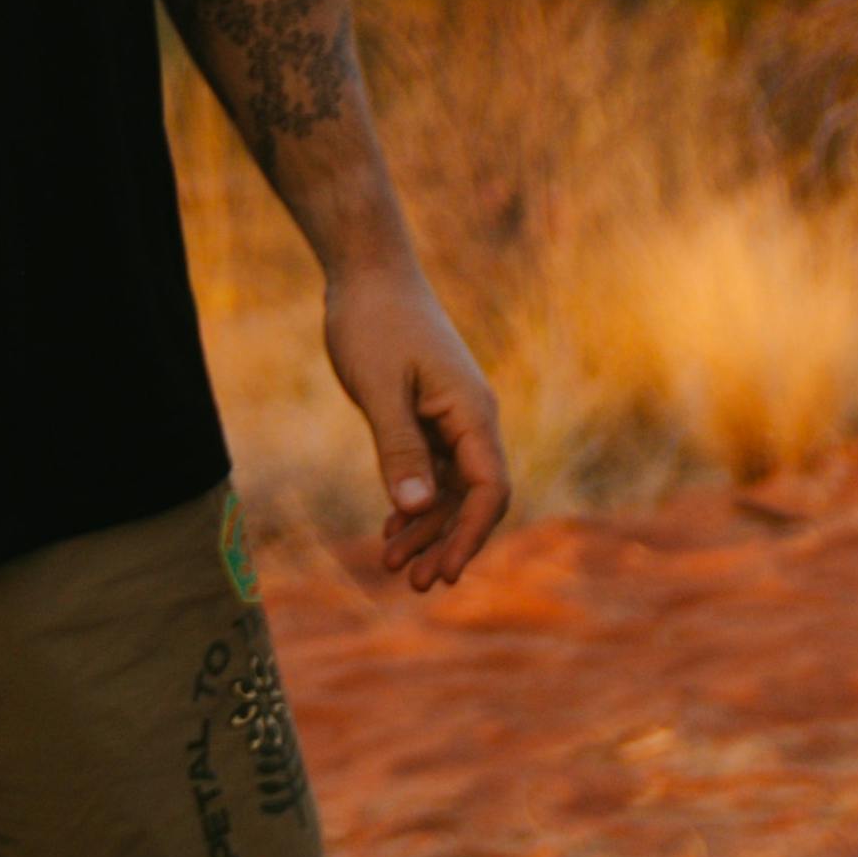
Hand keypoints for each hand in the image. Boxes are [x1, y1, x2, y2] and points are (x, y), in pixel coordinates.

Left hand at [327, 280, 513, 595]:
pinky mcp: (428, 413)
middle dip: (446, 541)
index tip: (442, 572)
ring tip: (390, 564)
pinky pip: (432, 468)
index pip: (489, 489)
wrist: (367, 272)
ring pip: (450, 487)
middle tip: (411, 584)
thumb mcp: (380, 388)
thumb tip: (417, 509)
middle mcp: (471, 418)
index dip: (469, 535)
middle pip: (473, 497)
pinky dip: (414, 500)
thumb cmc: (374, 322)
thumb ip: (399, 448)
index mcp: (471, 412)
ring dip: (426, 526)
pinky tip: (391, 528)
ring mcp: (451, 416)